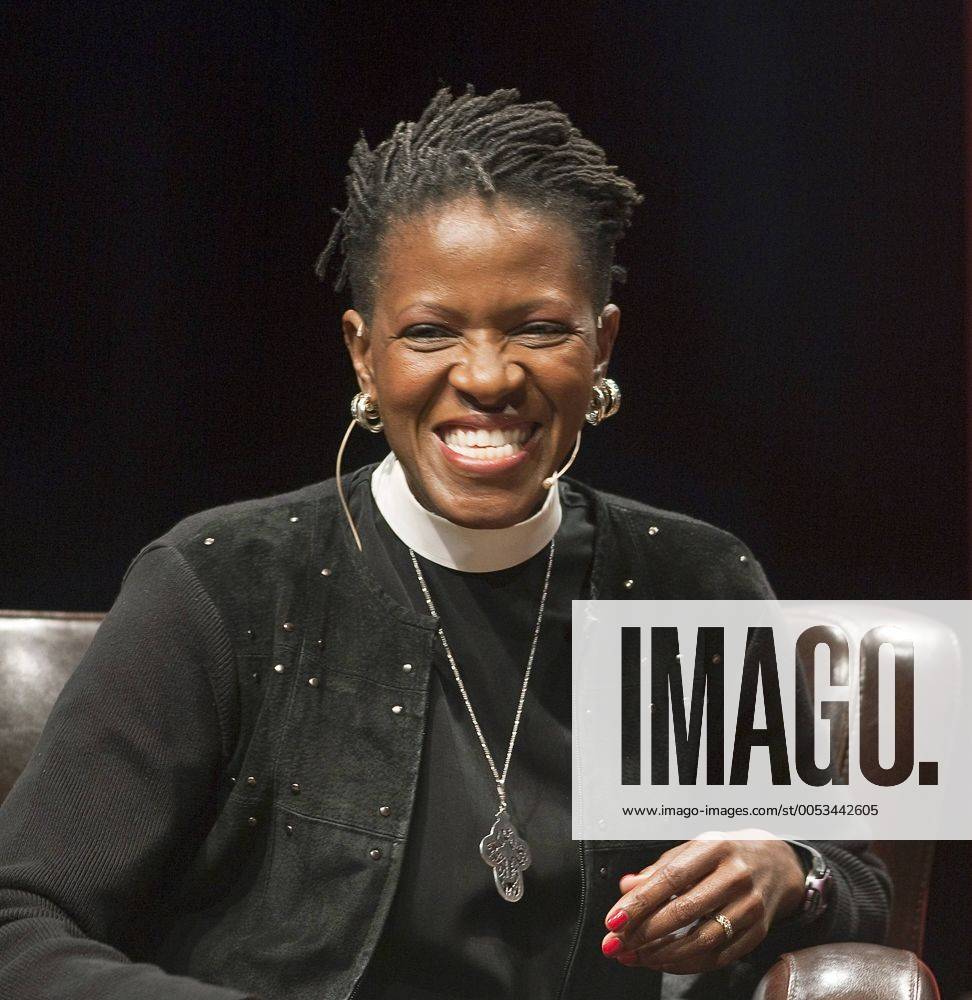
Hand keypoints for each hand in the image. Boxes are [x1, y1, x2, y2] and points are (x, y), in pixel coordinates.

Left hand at [600, 829, 805, 973]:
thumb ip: (659, 868)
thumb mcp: (693, 849)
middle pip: (684, 911)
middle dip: (645, 933)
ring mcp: (750, 906)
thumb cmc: (725, 854)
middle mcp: (735, 876)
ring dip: (663, 954)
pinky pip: (718, 957)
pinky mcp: (758, 932)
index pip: (670, 877)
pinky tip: (664, 961)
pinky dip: (686, 964)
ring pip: (702, 940)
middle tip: (618, 943)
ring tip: (637, 956)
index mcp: (714, 847)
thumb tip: (627, 887)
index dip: (639, 902)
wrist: (776, 863)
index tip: (614, 920)